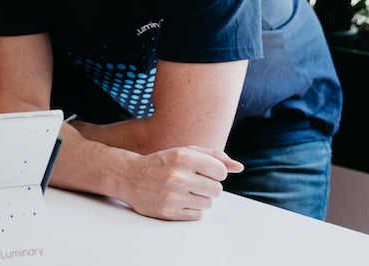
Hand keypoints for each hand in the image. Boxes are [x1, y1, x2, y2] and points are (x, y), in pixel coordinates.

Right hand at [114, 146, 242, 220]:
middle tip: (193, 181)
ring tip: (185, 190)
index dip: (216, 172)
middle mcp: (178, 176)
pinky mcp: (168, 212)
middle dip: (209, 186)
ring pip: (208, 203)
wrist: (129, 177)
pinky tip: (179, 199)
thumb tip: (239, 167)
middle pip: (217, 190)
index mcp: (183, 157)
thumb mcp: (185, 152)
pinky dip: (192, 208)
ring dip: (201, 198)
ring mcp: (172, 196)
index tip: (204, 171)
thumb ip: (214, 156)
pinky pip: (197, 215)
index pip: (220, 171)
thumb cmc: (161, 163)